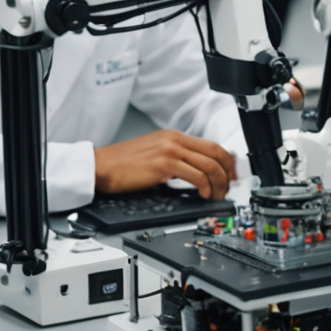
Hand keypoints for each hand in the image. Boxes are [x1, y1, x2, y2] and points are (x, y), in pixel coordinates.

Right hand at [94, 130, 237, 198]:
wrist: (100, 166)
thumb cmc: (122, 163)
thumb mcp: (154, 152)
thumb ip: (174, 155)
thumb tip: (195, 169)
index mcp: (173, 136)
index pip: (211, 144)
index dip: (226, 160)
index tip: (231, 172)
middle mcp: (174, 140)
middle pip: (215, 152)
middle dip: (228, 171)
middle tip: (230, 185)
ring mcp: (170, 151)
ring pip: (209, 165)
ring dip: (219, 183)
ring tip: (217, 194)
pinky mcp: (164, 166)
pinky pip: (195, 176)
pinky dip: (205, 187)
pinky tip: (204, 194)